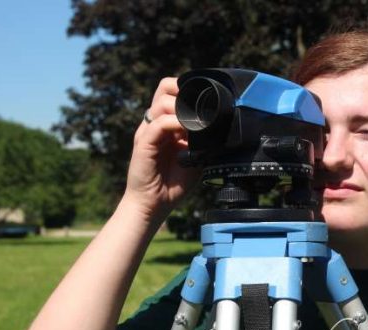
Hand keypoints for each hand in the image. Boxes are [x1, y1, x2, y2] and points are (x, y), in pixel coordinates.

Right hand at [124, 77, 199, 222]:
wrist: (154, 204)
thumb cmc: (174, 184)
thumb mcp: (197, 158)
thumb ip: (205, 141)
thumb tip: (223, 128)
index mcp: (167, 124)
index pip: (173, 92)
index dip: (190, 90)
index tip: (208, 102)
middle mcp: (156, 123)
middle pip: (164, 88)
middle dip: (184, 91)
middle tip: (200, 109)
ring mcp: (148, 131)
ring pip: (162, 102)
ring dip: (183, 109)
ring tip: (197, 124)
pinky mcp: (144, 142)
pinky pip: (159, 123)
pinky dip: (175, 122)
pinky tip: (187, 132)